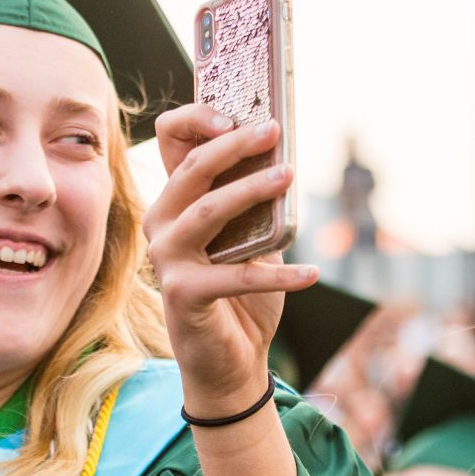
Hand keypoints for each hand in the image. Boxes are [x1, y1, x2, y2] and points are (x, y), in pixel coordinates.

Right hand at [144, 104, 317, 414]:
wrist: (231, 361)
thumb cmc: (243, 296)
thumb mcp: (252, 239)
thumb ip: (258, 204)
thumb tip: (287, 159)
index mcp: (176, 201)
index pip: (170, 141)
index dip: (195, 118)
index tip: (236, 114)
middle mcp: (161, 223)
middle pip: (191, 168)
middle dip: (234, 145)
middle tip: (273, 131)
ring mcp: (167, 259)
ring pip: (207, 210)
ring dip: (251, 190)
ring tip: (288, 176)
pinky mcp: (183, 294)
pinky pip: (236, 276)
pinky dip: (280, 275)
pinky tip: (312, 273)